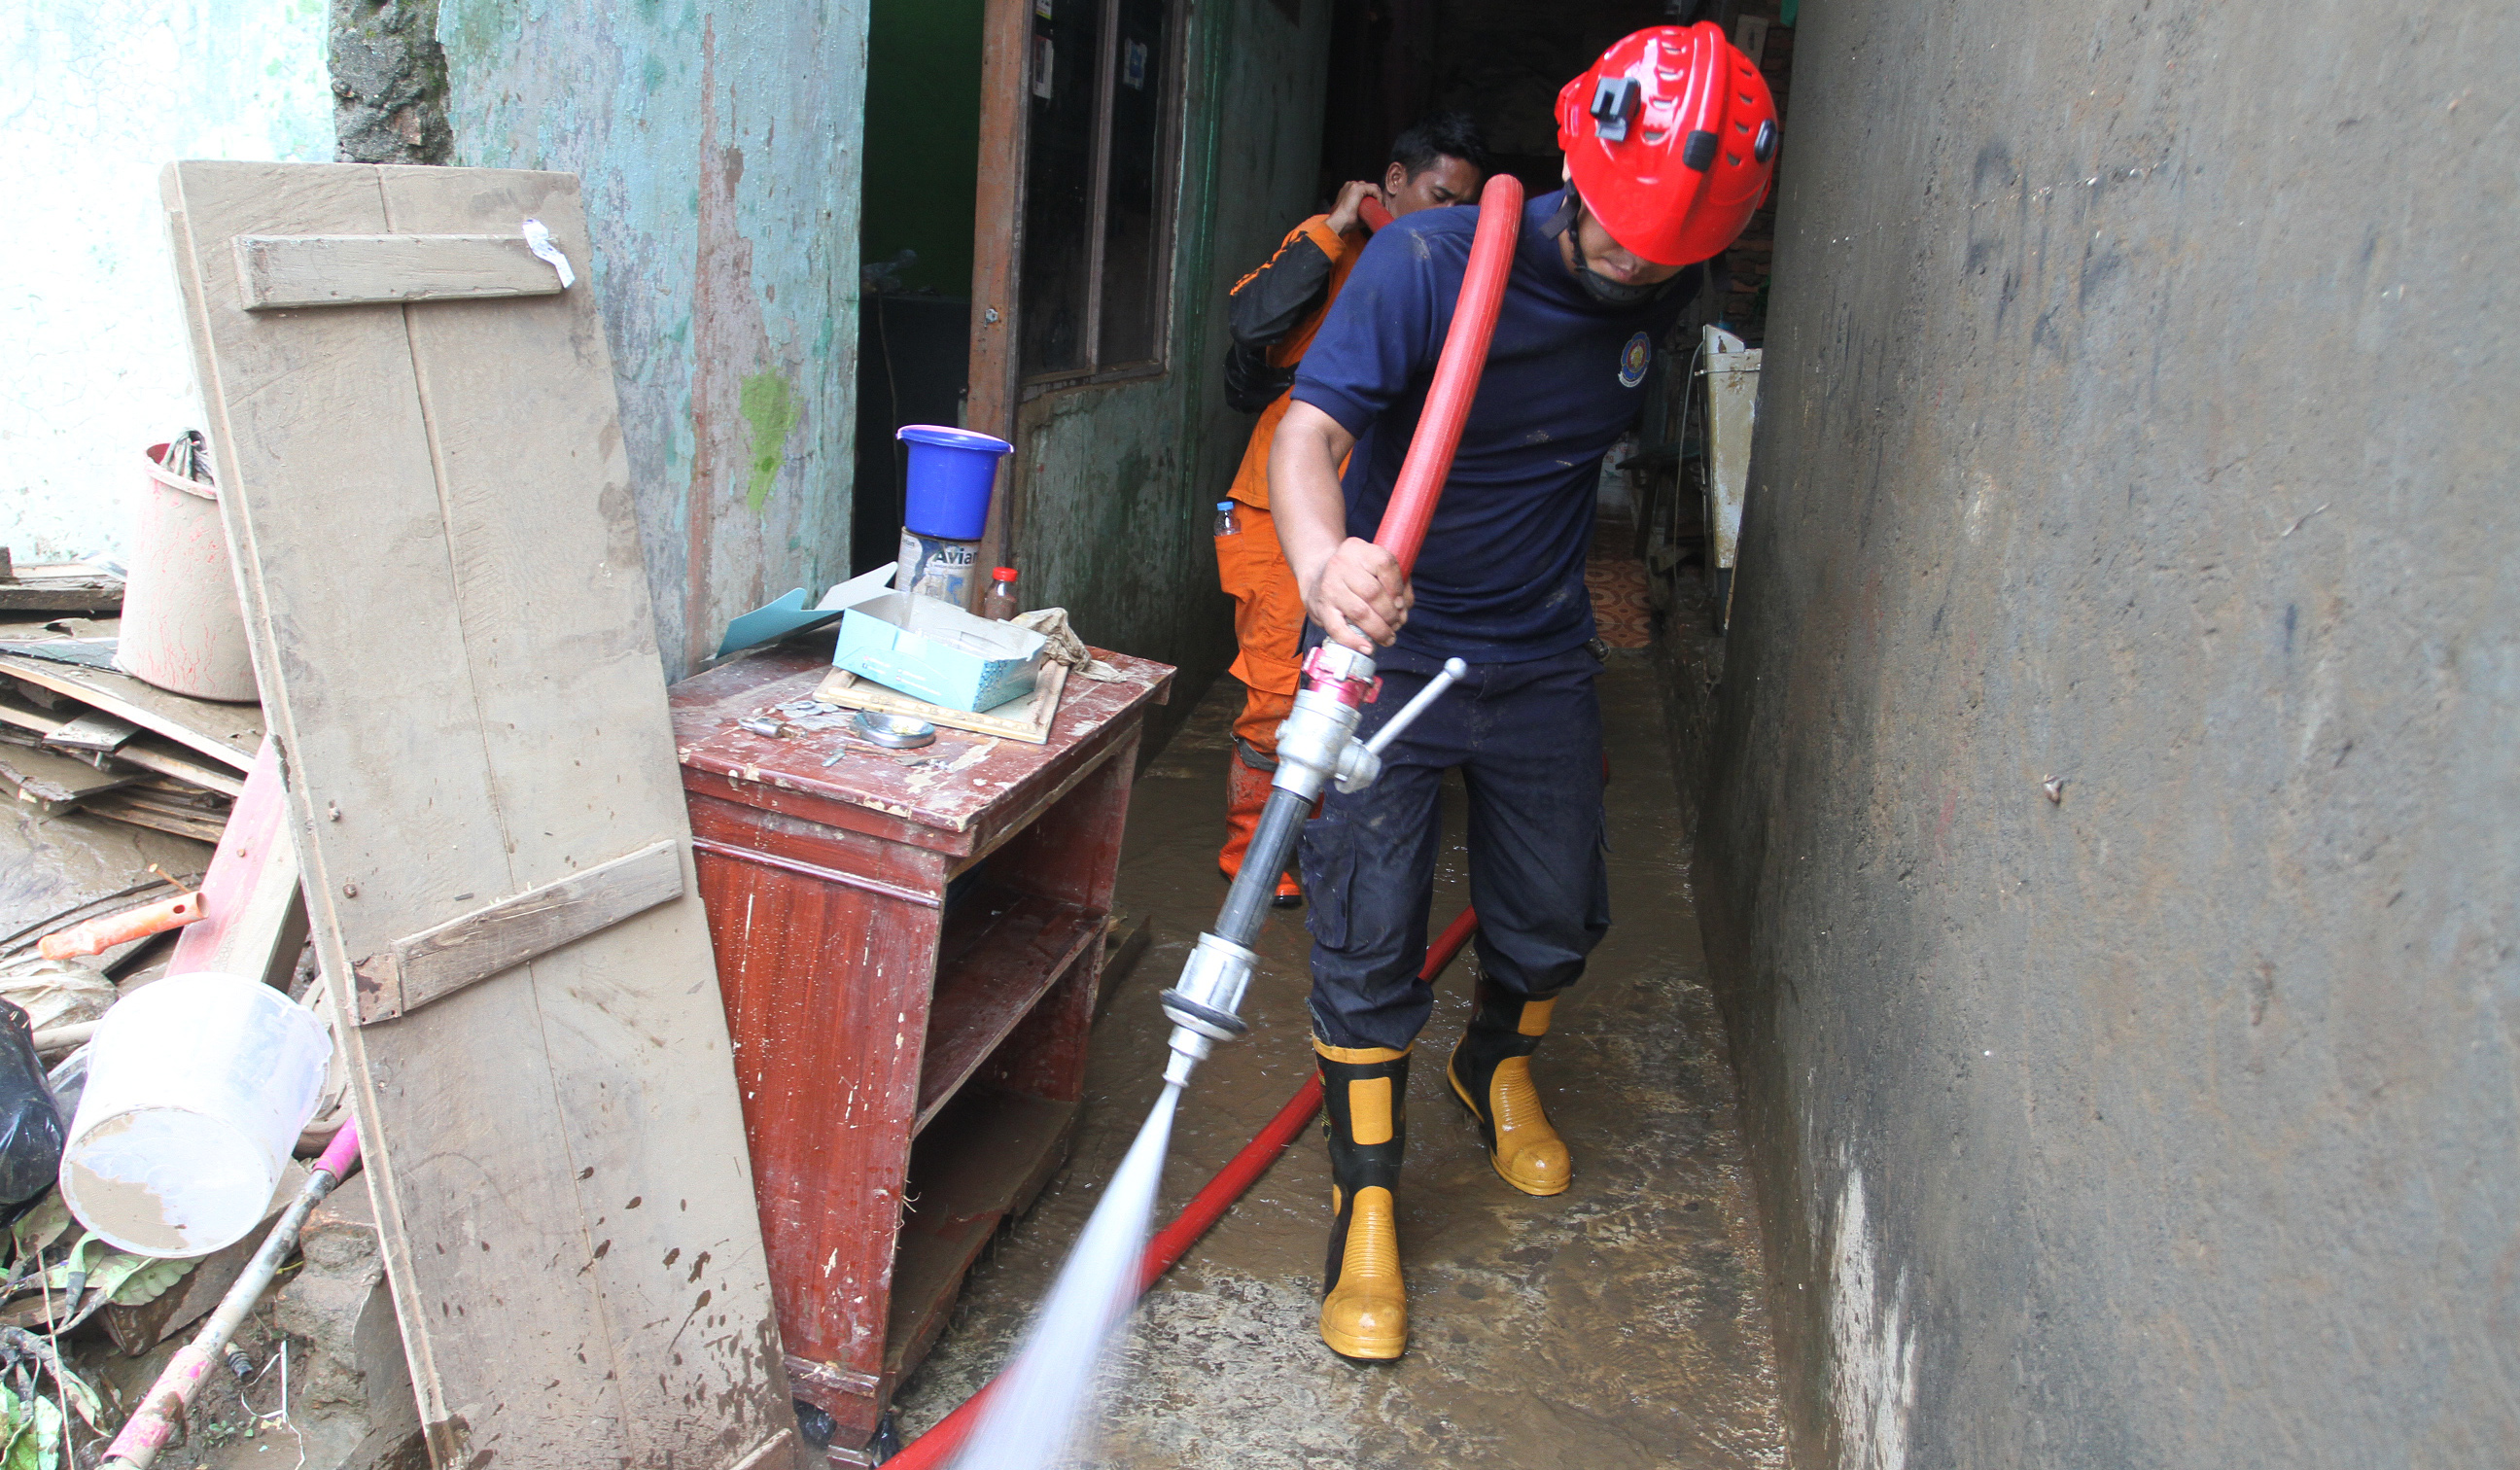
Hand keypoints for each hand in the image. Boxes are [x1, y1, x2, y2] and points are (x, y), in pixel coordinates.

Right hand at [1304, 537, 1409, 652]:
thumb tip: (1403, 610)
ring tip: (1388, 637)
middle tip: (1396, 624)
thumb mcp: (1374, 566)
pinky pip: (1338, 629)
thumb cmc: (1355, 573)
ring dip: (1379, 630)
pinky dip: (1355, 642)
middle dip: (1390, 614)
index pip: (1384, 564)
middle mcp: (1340, 565)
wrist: (1317, 574)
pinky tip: (1367, 647)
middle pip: (1373, 592)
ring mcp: (1329, 588)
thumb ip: (1397, 582)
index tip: (1401, 603)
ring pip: (1360, 613)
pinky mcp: (1321, 609)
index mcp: (1358, 549)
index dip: (1397, 587)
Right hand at [1326, 180, 1383, 236]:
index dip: (1373, 197)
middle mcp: (1350, 185)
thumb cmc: (1346, 222)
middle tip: (1378, 207)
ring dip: (1377, 196)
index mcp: (1348, 190)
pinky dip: (1379, 196)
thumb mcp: (1356, 213)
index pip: (1365, 190)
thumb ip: (1364, 211)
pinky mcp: (1357, 187)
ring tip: (1378, 206)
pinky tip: (1378, 204)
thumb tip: (1373, 215)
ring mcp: (1353, 185)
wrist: (1339, 222)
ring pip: (1373, 187)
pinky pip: (1374, 189)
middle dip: (1376, 196)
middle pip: (1369, 187)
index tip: (1376, 207)